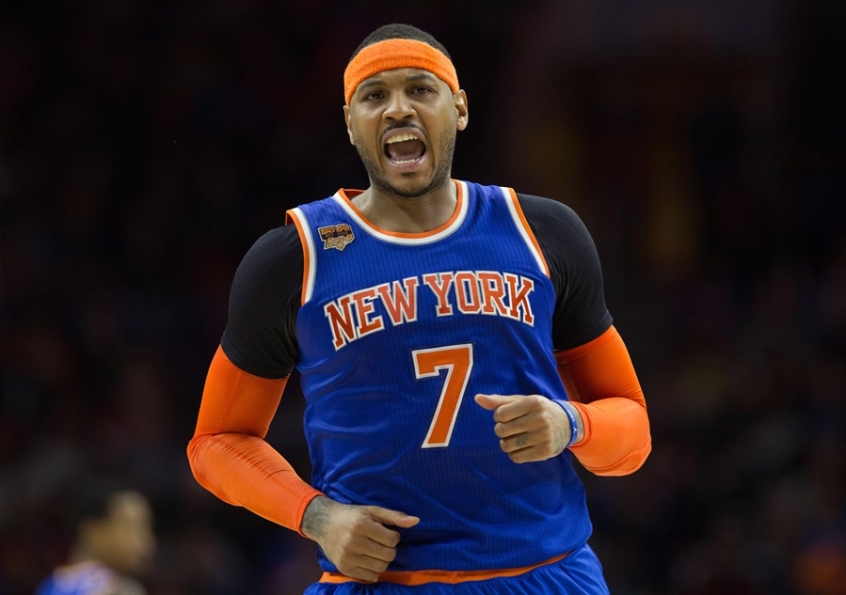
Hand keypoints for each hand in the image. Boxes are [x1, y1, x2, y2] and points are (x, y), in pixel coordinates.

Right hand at [300, 496, 419, 581]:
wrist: (324, 524)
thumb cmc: (352, 515)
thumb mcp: (372, 511)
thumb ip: (394, 516)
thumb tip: (416, 521)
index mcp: (361, 525)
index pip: (392, 540)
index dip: (394, 536)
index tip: (386, 533)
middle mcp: (353, 542)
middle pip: (388, 555)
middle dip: (390, 549)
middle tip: (382, 542)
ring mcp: (348, 557)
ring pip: (381, 568)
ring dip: (383, 560)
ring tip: (376, 551)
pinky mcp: (344, 568)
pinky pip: (370, 577)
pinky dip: (373, 570)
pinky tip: (368, 559)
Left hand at [474, 394, 576, 462]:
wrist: (568, 423)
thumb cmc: (539, 410)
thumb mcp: (522, 401)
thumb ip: (499, 401)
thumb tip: (477, 398)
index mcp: (533, 403)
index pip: (500, 414)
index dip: (499, 417)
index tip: (507, 417)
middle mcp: (539, 419)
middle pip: (501, 431)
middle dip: (502, 430)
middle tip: (512, 428)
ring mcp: (543, 437)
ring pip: (507, 446)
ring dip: (506, 443)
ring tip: (515, 438)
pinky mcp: (545, 452)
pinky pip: (516, 458)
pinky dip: (514, 454)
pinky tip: (522, 447)